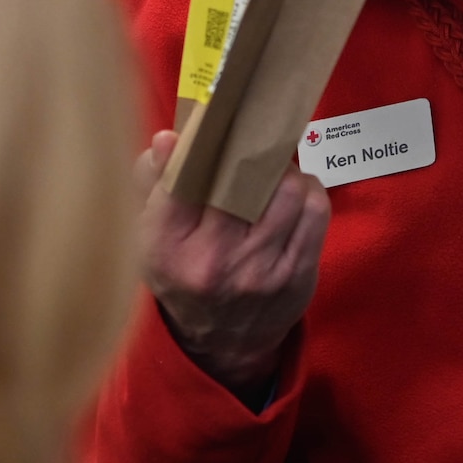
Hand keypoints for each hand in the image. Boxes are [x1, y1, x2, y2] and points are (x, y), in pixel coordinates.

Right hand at [137, 129, 331, 406]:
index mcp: (166, 247)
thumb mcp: (147, 234)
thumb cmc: (182, 273)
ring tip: (272, 171)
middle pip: (242, 179)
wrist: (220, 344)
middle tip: (252, 138)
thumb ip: (152, 181)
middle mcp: (213, 261)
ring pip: (288, 190)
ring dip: (284, 171)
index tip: (215, 118)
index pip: (183, 179)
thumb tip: (170, 138)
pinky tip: (293, 194)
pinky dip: (308, 192)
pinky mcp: (298, 276)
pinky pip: (316, 211)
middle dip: (251, 150)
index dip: (202, 142)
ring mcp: (260, 271)